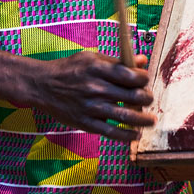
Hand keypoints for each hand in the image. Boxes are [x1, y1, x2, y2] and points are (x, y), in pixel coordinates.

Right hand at [30, 52, 154, 141]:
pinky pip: (110, 132)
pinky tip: (135, 134)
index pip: (130, 75)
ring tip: (151, 120)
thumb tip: (142, 60)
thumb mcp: (91, 58)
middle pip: (131, 95)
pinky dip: (126, 135)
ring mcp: (90, 107)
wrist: (43, 85)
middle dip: (146, 98)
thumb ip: (117, 61)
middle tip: (150, 99)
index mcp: (98, 68)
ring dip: (142, 119)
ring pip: (124, 116)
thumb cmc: (69, 69)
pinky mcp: (85, 123)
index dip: (144, 79)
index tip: (146, 81)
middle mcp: (95, 87)